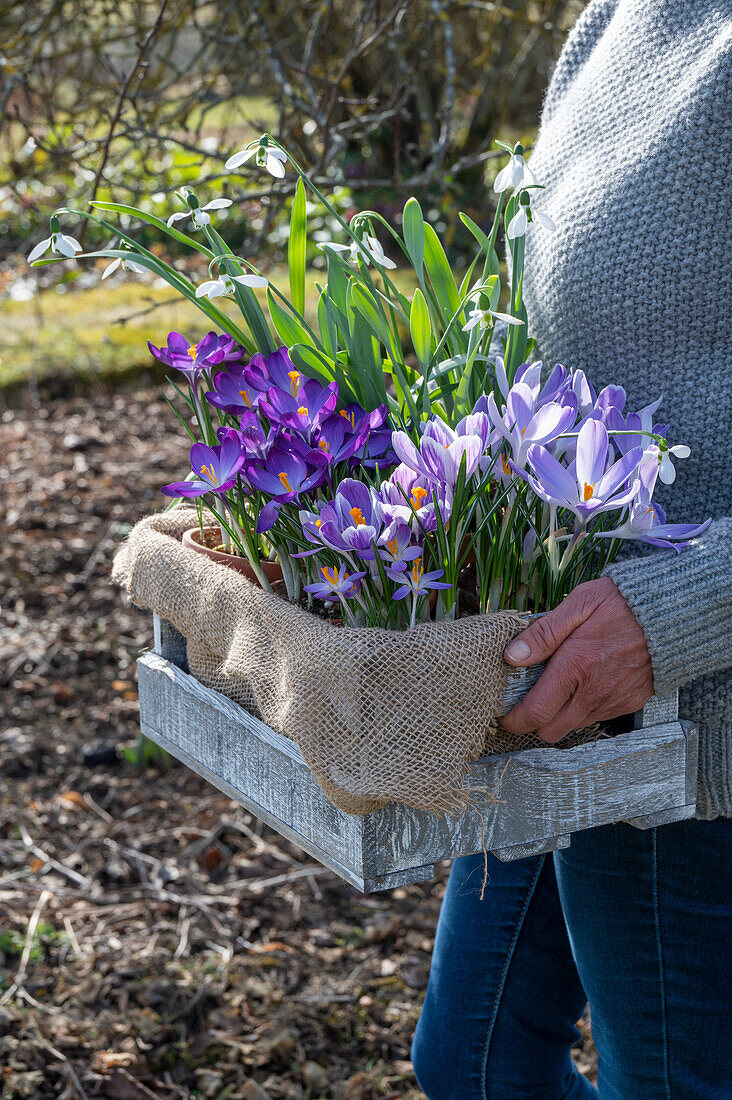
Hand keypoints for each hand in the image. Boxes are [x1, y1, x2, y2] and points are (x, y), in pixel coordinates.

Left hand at [501, 577, 653, 742]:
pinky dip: (586, 708)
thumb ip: (543, 634)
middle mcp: (593, 692)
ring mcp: (614, 701)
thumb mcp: (578, 605)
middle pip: (551, 731)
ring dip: (561, 715)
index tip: (505, 714)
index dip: (514, 720)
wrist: (673, 612)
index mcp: (575, 667)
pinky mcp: (631, 702)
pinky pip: (599, 717)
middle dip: (534, 722)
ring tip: (557, 689)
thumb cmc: (623, 603)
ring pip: (575, 725)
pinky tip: (585, 684)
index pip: (535, 713)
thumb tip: (512, 656)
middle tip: (527, 702)